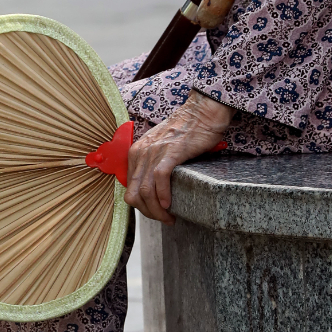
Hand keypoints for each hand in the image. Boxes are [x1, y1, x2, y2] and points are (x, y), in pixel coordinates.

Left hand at [124, 92, 231, 223]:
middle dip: (148, 213)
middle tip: (164, 219)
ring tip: (170, 217)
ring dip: (157, 210)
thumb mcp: (161, 148)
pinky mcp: (170, 152)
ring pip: (145, 192)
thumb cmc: (186, 131)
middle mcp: (140, 153)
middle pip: (134, 195)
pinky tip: (170, 204)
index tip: (156, 213)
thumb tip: (154, 190)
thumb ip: (153, 164)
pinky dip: (163, 196)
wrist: (202, 112)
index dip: (142, 208)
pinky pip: (159, 180)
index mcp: (136, 153)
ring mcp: (154, 152)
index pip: (130, 190)